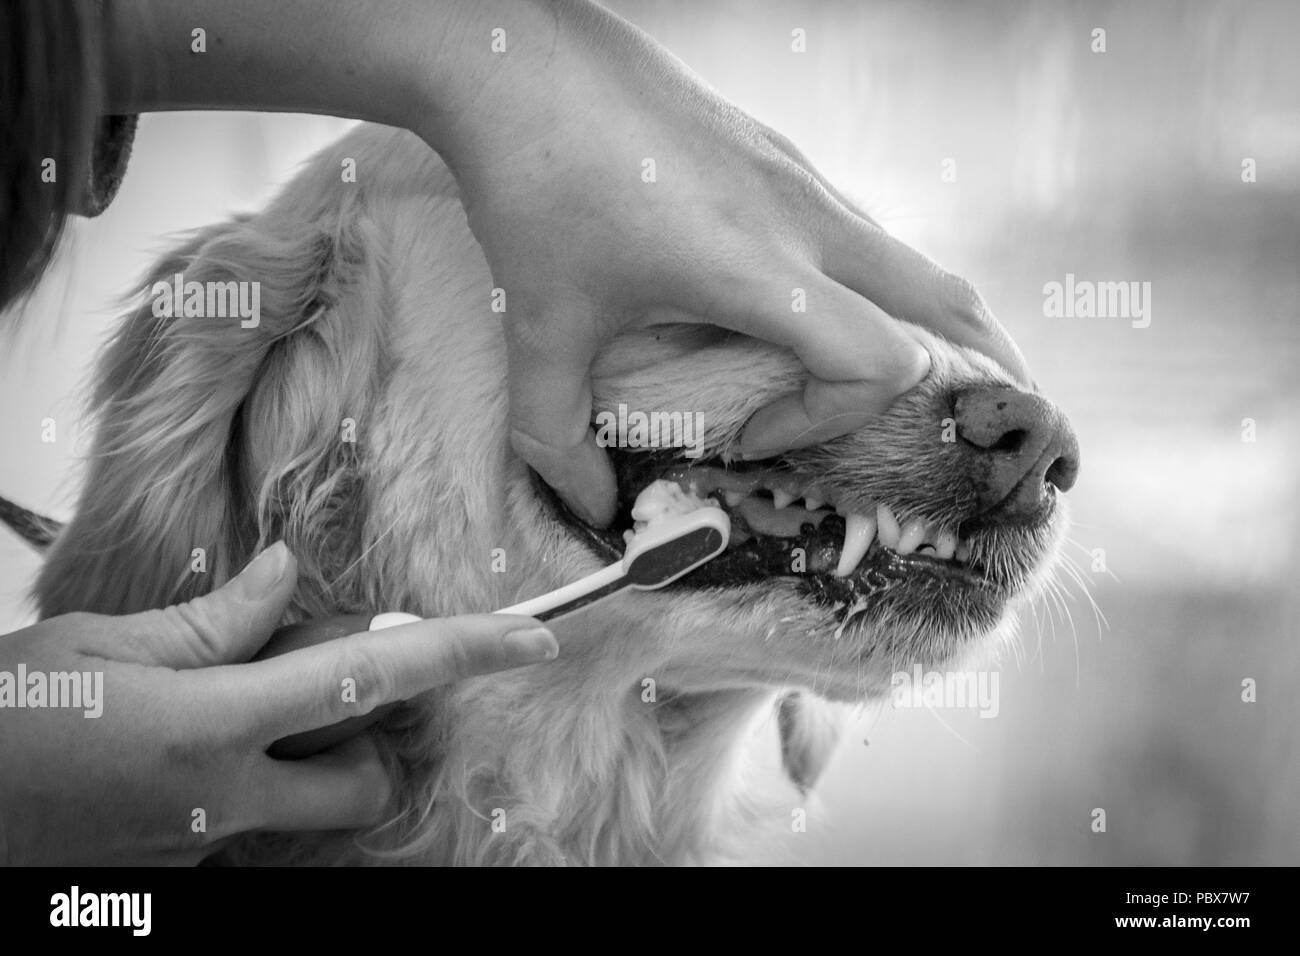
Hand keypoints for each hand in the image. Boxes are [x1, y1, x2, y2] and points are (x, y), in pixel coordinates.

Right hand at [0, 542, 556, 864]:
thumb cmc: (3, 719)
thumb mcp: (102, 649)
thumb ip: (213, 623)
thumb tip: (289, 576)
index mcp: (213, 726)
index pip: (371, 679)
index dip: (463, 653)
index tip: (534, 640)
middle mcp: (225, 798)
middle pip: (367, 778)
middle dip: (380, 740)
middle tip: (326, 690)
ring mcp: (204, 846)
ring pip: (309, 805)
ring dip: (307, 758)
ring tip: (230, 710)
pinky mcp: (177, 870)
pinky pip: (247, 821)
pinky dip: (243, 778)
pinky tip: (174, 746)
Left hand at [425, 0, 1030, 525]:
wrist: (521, 57)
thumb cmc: (532, 187)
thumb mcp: (541, 326)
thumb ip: (556, 434)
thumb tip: (590, 504)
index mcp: (760, 266)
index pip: (876, 363)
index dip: (826, 422)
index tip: (743, 435)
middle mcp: (804, 217)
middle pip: (947, 304)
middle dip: (977, 375)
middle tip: (980, 428)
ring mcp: (801, 177)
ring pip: (913, 262)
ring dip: (929, 329)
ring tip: (923, 383)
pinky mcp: (782, 155)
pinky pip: (864, 232)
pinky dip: (880, 288)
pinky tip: (828, 310)